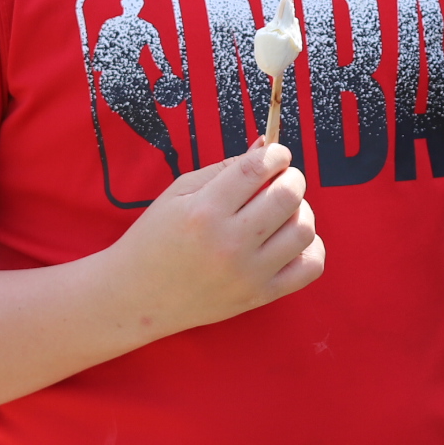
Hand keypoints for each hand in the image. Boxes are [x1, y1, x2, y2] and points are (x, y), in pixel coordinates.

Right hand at [106, 144, 323, 334]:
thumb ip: (225, 168)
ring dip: (301, 212)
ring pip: (304, 229)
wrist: (133, 298)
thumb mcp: (178, 193)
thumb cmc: (154, 239)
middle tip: (280, 180)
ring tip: (282, 212)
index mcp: (204, 211)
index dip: (276, 154)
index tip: (276, 155)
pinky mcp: (258, 297)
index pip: (258, 168)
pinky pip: (310, 268)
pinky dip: (311, 249)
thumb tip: (267, 146)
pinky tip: (288, 241)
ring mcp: (246, 274)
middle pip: (288, 195)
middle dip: (291, 178)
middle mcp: (228, 243)